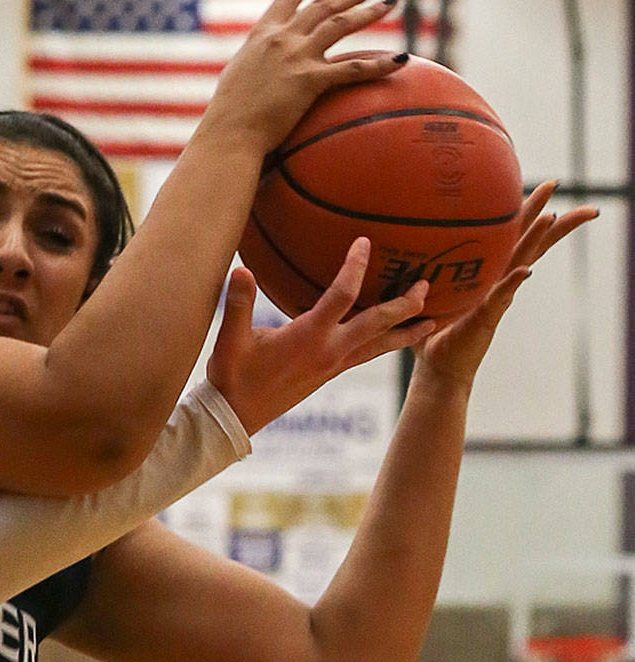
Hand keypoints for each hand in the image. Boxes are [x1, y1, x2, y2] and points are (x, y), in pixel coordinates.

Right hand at [203, 0, 405, 151]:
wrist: (229, 132)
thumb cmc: (227, 113)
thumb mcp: (237, 75)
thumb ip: (254, 60)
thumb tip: (261, 63)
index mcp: (261, 35)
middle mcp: (282, 39)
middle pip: (323, 6)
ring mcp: (297, 57)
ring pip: (340, 25)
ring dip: (369, 11)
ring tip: (390, 2)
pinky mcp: (310, 80)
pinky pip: (353, 69)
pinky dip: (380, 64)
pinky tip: (401, 59)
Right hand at [206, 237, 432, 434]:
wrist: (236, 417)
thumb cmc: (232, 377)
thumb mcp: (230, 339)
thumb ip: (238, 303)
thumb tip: (241, 269)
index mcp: (308, 337)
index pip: (341, 295)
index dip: (355, 267)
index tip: (364, 243)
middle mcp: (329, 351)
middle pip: (378, 324)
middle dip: (405, 304)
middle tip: (427, 285)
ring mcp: (333, 365)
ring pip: (380, 346)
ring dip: (407, 331)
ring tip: (432, 321)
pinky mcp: (330, 374)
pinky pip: (367, 355)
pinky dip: (386, 344)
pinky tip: (390, 339)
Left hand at [412, 181, 599, 389]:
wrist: (437, 365)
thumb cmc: (430, 327)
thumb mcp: (424, 290)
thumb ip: (419, 267)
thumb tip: (393, 237)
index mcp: (486, 271)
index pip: (508, 234)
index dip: (522, 208)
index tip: (537, 182)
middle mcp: (497, 280)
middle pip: (526, 240)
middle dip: (541, 212)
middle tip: (555, 183)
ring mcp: (496, 297)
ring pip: (522, 261)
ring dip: (537, 238)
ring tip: (553, 216)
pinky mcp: (487, 317)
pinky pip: (501, 296)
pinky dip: (513, 282)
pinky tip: (526, 270)